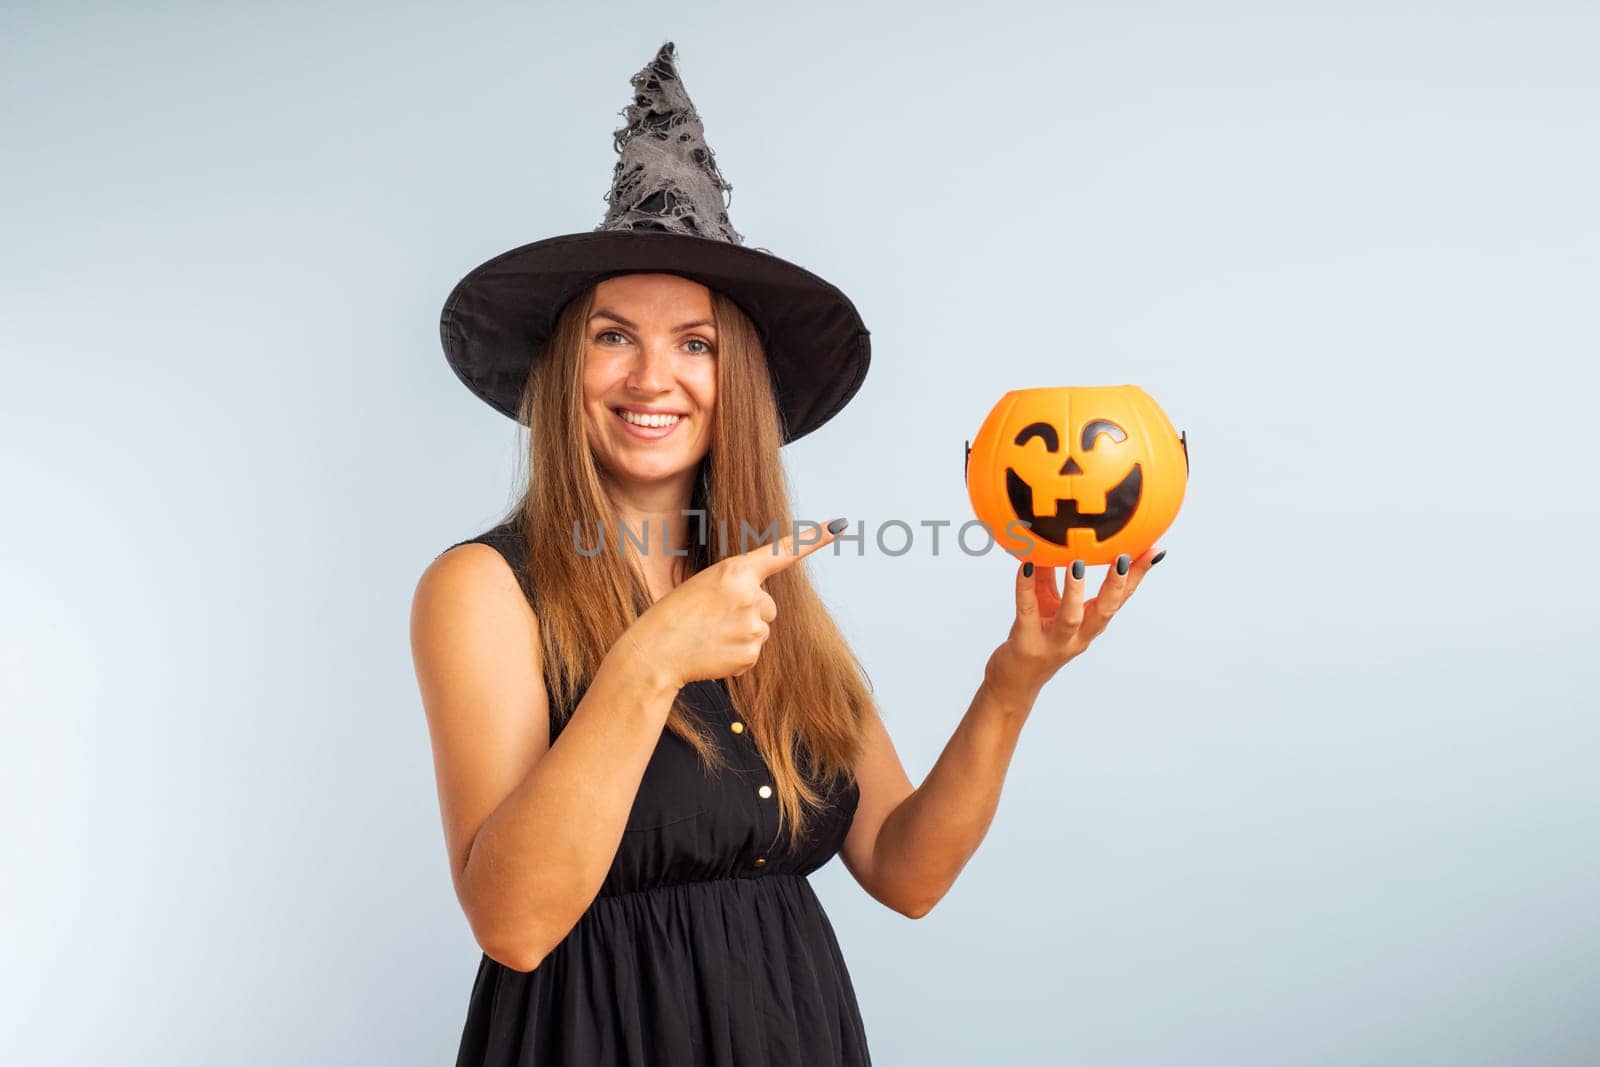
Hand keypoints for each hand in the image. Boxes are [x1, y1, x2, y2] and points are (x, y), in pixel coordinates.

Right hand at [626, 518, 843, 686]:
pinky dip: (736, 655)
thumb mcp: (704, 586)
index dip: (813, 539)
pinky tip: (713, 653)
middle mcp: (750, 595)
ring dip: (741, 634)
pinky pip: (753, 653)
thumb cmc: (674, 616)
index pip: (782, 552)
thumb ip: (738, 588)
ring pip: (761, 630)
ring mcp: (753, 626)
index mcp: (735, 570)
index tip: (839, 526)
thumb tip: (763, 610)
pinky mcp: (751, 654)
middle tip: (712, 619)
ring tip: (709, 636)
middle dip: (747, 613)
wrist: (655, 652)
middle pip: (768, 605)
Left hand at [984, 547, 1166, 703]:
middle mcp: (1077, 637)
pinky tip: (1025, 565)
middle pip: (1104, 612)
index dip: (1138, 577)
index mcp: (1089, 625)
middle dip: (1117, 586)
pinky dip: (1025, 588)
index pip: (1120, 599)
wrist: (1013, 683)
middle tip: (1124, 558)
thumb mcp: (1047, 603)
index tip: (1154, 550)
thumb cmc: (1034, 638)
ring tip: (1076, 564)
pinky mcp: (1026, 644)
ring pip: (1070, 618)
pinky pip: (1027, 612)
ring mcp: (1053, 643)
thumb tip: (1056, 537)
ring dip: (1075, 591)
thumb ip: (1051, 574)